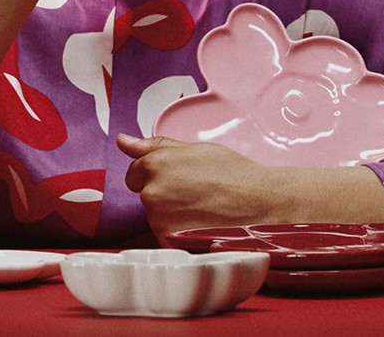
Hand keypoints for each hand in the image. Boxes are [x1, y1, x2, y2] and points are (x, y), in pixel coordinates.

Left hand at [116, 134, 282, 236]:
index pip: (135, 174)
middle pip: (147, 196)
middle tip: (196, 193)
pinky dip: (180, 233)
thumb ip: (154, 146)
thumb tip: (123, 141)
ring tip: (203, 208)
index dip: (157, 176)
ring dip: (173, 215)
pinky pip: (167, 236)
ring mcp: (160, 220)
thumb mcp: (194, 149)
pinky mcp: (170, 242)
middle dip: (165, 195)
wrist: (260, 204)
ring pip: (157, 217)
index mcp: (155, 165)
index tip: (177, 180)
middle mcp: (152, 193)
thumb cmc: (234, 175)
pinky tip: (202, 224)